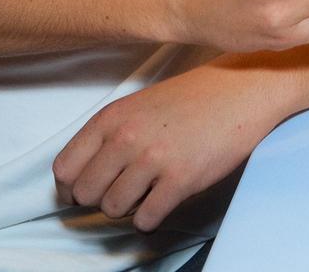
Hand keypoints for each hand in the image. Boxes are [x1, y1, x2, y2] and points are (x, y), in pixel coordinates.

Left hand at [54, 60, 285, 230]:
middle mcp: (126, 138)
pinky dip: (151, 218)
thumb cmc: (195, 97)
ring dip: (128, 208)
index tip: (86, 191)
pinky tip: (163, 201)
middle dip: (100, 199)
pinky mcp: (181, 179)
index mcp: (112, 117)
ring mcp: (153, 159)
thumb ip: (110, 135)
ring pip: (113, 209)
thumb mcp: (139, 105)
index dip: (72, 187)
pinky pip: (146, 219)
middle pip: (85, 194)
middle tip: (122, 192)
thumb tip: (87, 175)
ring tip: (146, 193)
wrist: (243, 90)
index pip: (65, 169)